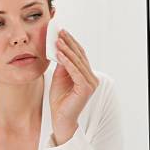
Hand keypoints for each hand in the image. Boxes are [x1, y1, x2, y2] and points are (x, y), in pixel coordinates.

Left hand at [49, 29, 99, 144]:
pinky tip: (59, 54)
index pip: (80, 56)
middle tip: (60, 31)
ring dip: (67, 50)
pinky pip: (75, 72)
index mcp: (87, 76)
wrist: (61, 118)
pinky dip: (67, 62)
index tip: (62, 32)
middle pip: (80, 56)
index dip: (72, 43)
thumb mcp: (60, 77)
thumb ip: (62, 65)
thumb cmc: (60, 100)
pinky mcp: (85, 88)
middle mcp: (92, 79)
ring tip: (57, 40)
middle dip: (69, 43)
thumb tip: (60, 49)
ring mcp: (90, 84)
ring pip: (78, 63)